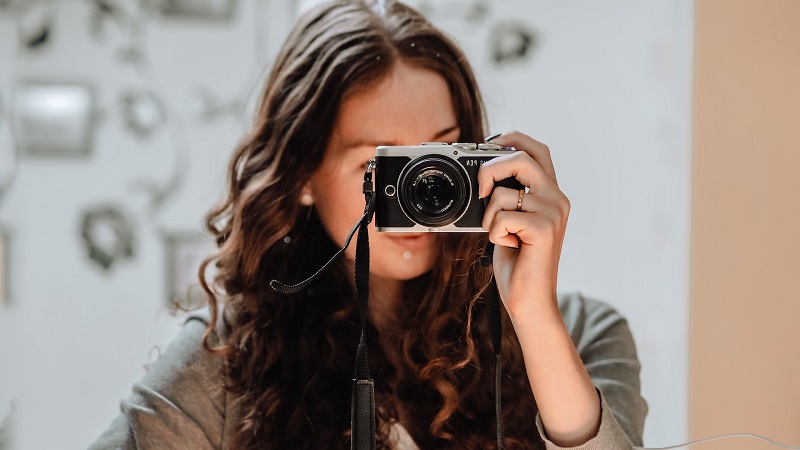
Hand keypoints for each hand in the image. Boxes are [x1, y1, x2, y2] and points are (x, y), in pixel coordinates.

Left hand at [477, 131, 569, 320]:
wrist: (530, 299)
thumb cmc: (518, 262)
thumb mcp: (510, 221)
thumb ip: (507, 196)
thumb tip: (484, 175)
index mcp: (550, 193)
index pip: (536, 148)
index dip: (512, 139)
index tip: (488, 146)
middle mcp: (557, 198)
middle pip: (520, 157)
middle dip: (490, 169)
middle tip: (481, 191)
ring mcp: (553, 212)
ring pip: (503, 193)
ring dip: (489, 217)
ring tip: (502, 236)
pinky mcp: (543, 229)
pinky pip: (502, 217)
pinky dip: (495, 233)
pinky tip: (510, 247)